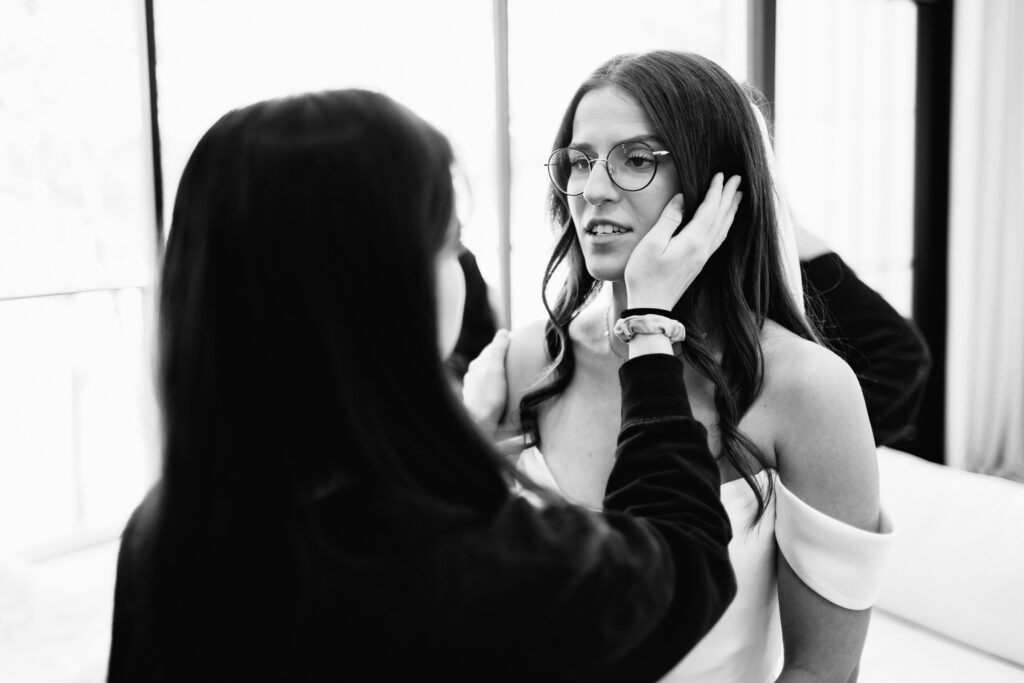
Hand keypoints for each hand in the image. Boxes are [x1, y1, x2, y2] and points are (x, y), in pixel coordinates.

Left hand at [462, 329, 510, 435]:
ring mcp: (473, 388)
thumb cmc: (488, 397)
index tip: (517, 340)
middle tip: (517, 356)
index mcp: (476, 365)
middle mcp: (472, 375)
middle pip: (489, 361)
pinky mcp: (477, 400)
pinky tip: (503, 390)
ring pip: (487, 375)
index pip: (491, 348)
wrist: (479, 424)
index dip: (504, 343)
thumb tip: (504, 331)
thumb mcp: (496, 370)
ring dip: (498, 372)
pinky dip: (495, 385)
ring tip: (512, 373)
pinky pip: (488, 388)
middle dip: (501, 358)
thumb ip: (499, 350)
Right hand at [624, 173, 741, 309]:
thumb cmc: (645, 275)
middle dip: (729, 197)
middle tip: (738, 179)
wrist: (652, 306)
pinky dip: (725, 225)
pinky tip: (725, 222)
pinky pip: (719, 239)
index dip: (716, 191)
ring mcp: (703, 257)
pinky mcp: (699, 264)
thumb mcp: (651, 243)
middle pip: (721, 217)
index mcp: (693, 240)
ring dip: (731, 210)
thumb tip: (681, 199)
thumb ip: (669, 219)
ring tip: (738, 196)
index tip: (722, 174)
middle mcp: (703, 248)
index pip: (710, 209)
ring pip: (723, 228)